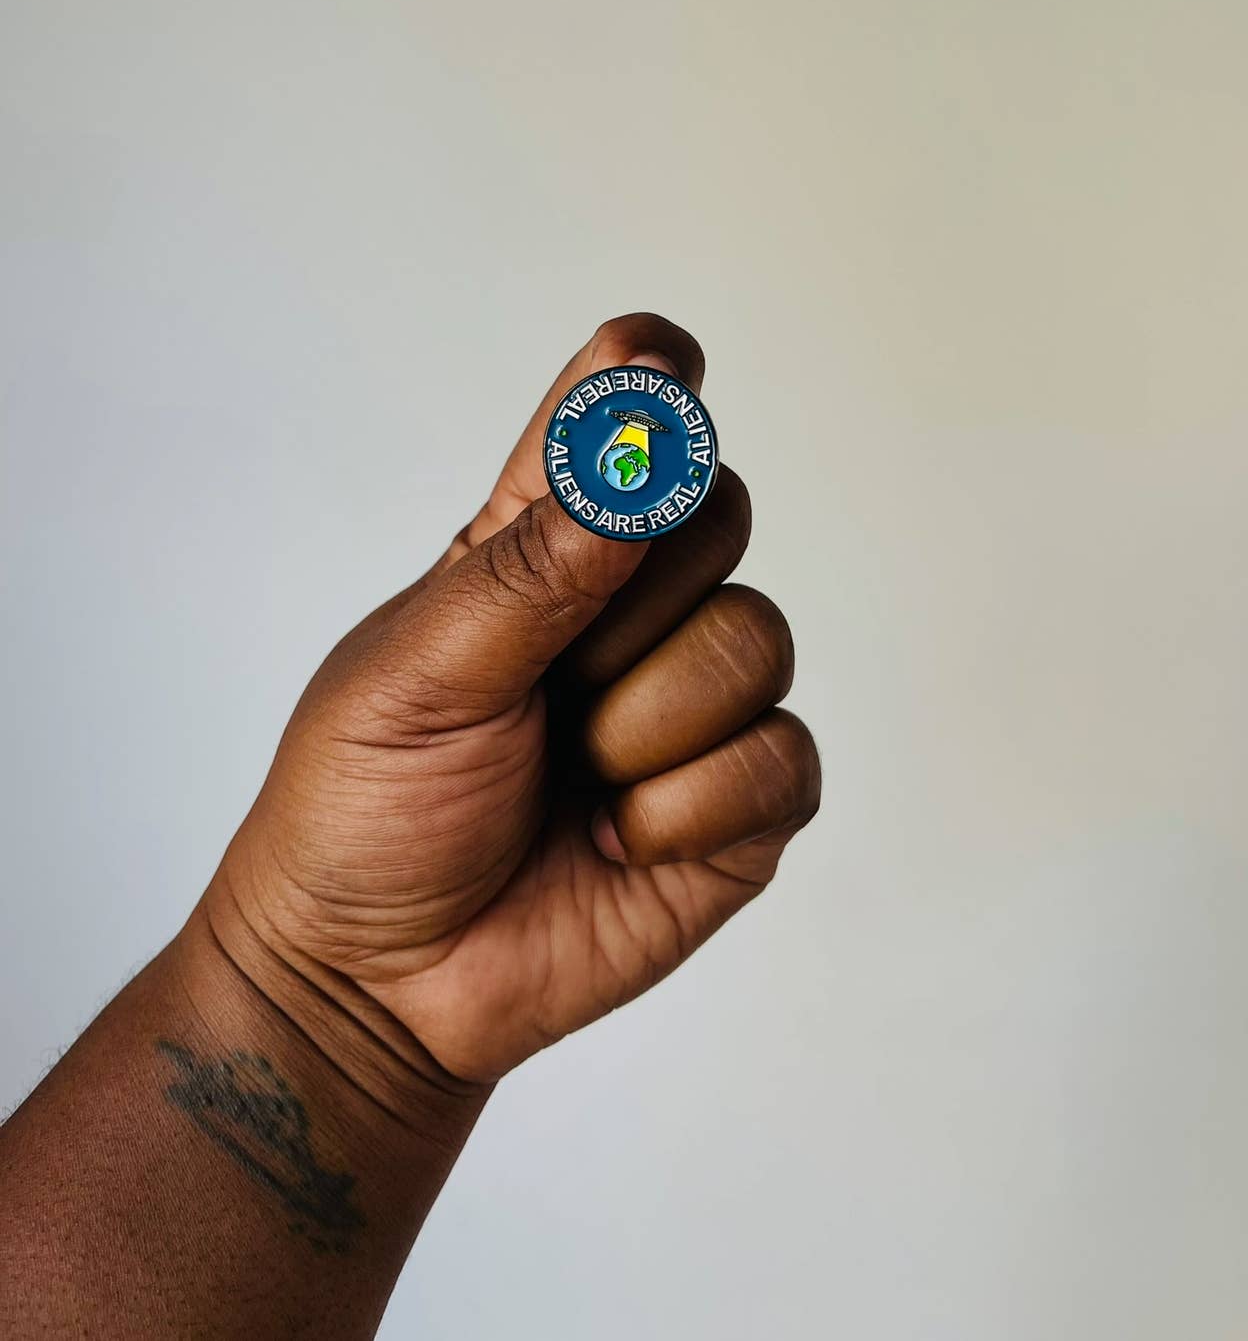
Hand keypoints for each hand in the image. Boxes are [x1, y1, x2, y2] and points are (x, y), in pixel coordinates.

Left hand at [211, 314, 819, 1083]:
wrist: (378, 985)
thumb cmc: (365, 811)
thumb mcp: (418, 673)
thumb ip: (533, 568)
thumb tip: (641, 464)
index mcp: (536, 550)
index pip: (614, 423)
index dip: (647, 380)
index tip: (661, 361)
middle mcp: (630, 609)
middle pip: (719, 509)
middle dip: (636, 597)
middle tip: (550, 679)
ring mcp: (694, 705)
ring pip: (757, 637)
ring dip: (647, 723)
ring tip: (573, 781)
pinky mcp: (740, 803)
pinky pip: (783, 755)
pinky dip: (688, 807)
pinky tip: (616, 840)